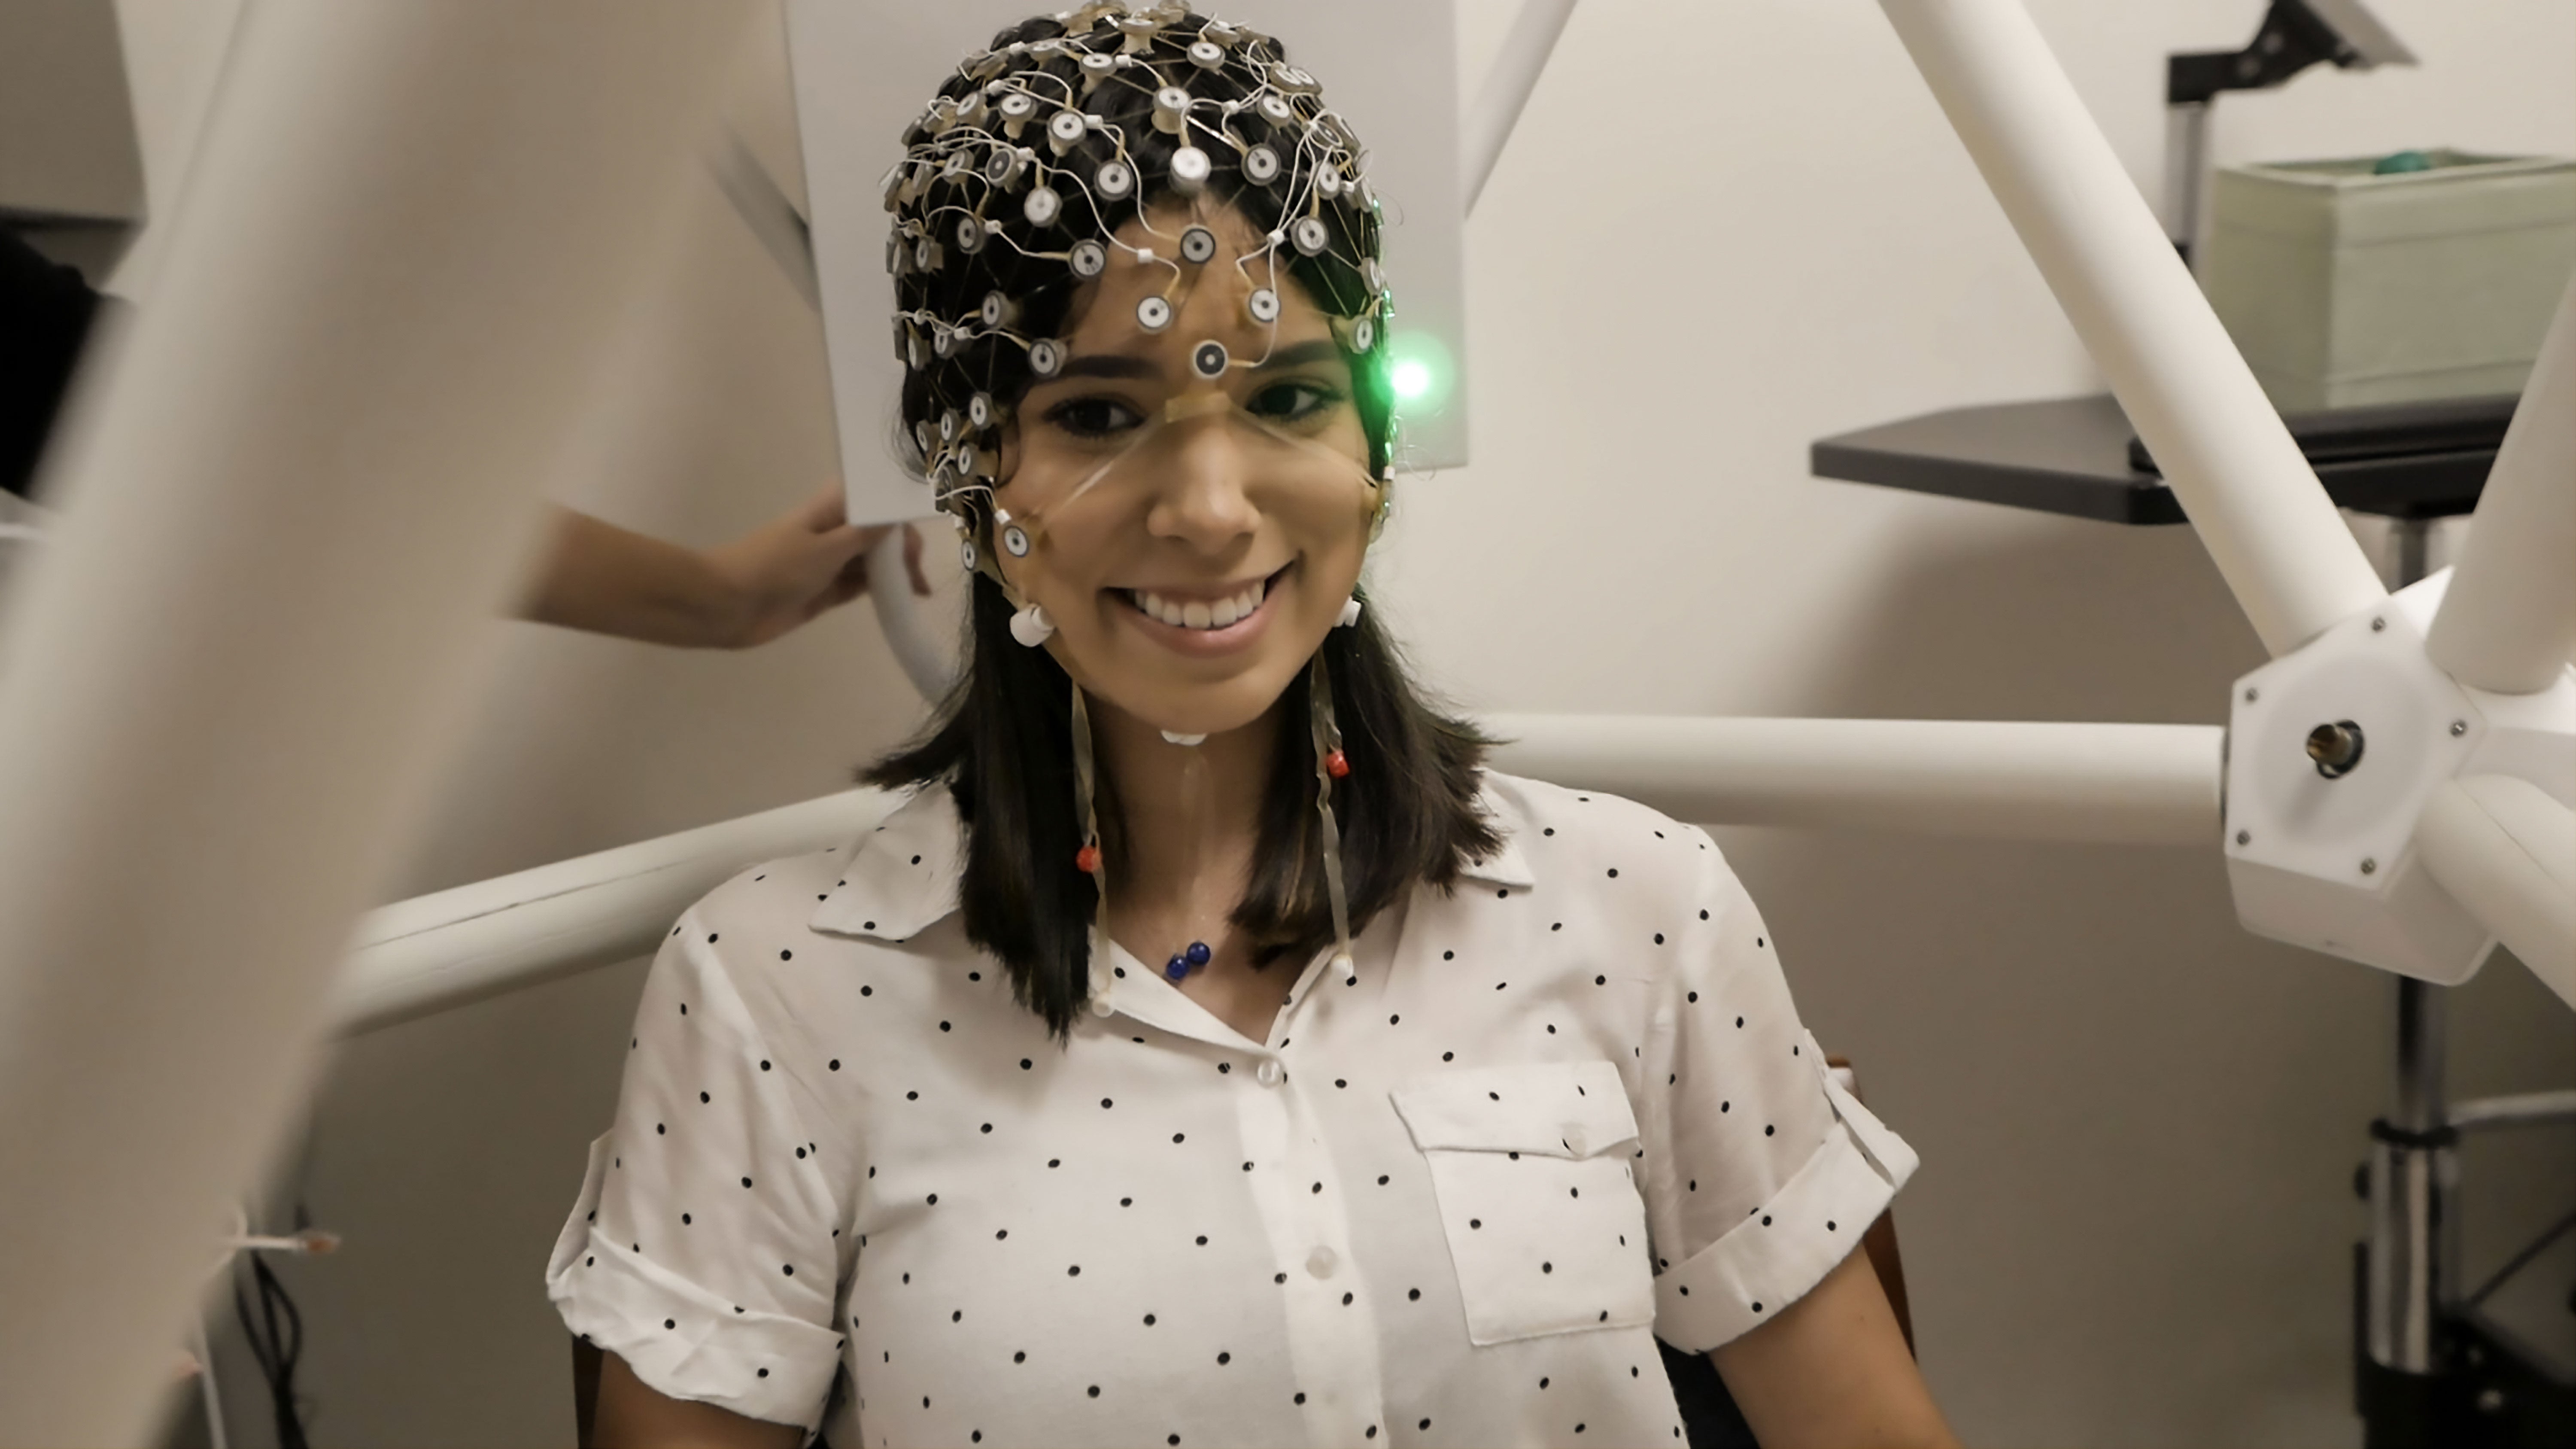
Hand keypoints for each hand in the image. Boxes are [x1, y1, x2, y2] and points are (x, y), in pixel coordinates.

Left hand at [705, 486, 932, 648]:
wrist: (727, 605)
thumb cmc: (774, 567)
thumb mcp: (825, 548)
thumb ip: (864, 536)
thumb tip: (896, 516)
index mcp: (829, 510)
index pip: (875, 504)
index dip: (899, 518)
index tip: (920, 538)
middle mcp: (832, 533)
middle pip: (878, 534)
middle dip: (902, 550)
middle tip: (918, 577)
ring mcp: (828, 563)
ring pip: (871, 562)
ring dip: (894, 572)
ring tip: (919, 590)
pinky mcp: (824, 592)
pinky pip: (860, 586)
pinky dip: (880, 591)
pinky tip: (901, 598)